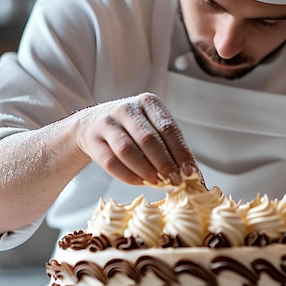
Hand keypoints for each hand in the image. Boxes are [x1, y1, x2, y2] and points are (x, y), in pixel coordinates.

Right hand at [73, 92, 199, 185]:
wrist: (91, 124)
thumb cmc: (132, 130)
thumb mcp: (152, 128)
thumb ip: (171, 148)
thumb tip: (194, 176)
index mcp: (148, 102)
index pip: (168, 129)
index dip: (180, 152)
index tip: (190, 173)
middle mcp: (127, 108)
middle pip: (149, 139)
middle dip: (164, 164)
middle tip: (175, 182)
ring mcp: (107, 122)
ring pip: (128, 151)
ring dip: (145, 170)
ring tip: (157, 183)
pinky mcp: (93, 139)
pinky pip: (111, 162)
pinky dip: (127, 175)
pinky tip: (139, 182)